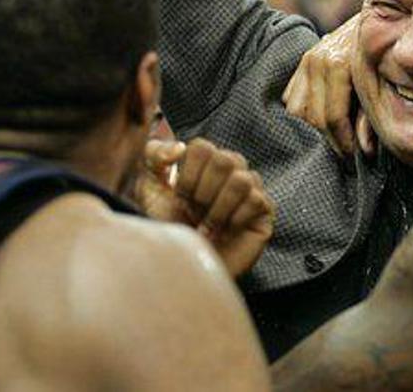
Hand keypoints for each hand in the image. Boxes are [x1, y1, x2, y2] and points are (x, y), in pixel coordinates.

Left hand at [137, 138, 274, 277]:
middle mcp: (230, 169)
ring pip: (241, 180)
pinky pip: (256, 200)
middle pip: (224, 160)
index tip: (179, 197)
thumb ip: (154, 156)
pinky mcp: (264, 209)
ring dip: (218, 208)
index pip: (202, 147)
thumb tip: (179, 147)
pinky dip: (234, 219)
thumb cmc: (168, 226)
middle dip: (203, 191)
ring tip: (207, 225)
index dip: (188, 174)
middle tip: (194, 212)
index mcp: (205, 160)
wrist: (184, 266)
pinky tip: (225, 231)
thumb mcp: (148, 188)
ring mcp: (250, 187)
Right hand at [282, 15, 374, 156]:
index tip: (354, 155)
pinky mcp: (302, 62)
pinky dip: (303, 114)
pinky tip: (321, 123)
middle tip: (346, 153)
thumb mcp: (384, 83)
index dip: (342, 142)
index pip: (332, 117)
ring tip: (334, 139)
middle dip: (329, 140)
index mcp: (338, 64)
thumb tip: (364, 149)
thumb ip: (371, 117)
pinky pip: (291, 97)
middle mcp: (317, 60)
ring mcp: (307, 59)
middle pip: (313, 117)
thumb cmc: (388, 54)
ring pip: (297, 110)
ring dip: (313, 129)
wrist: (383, 18)